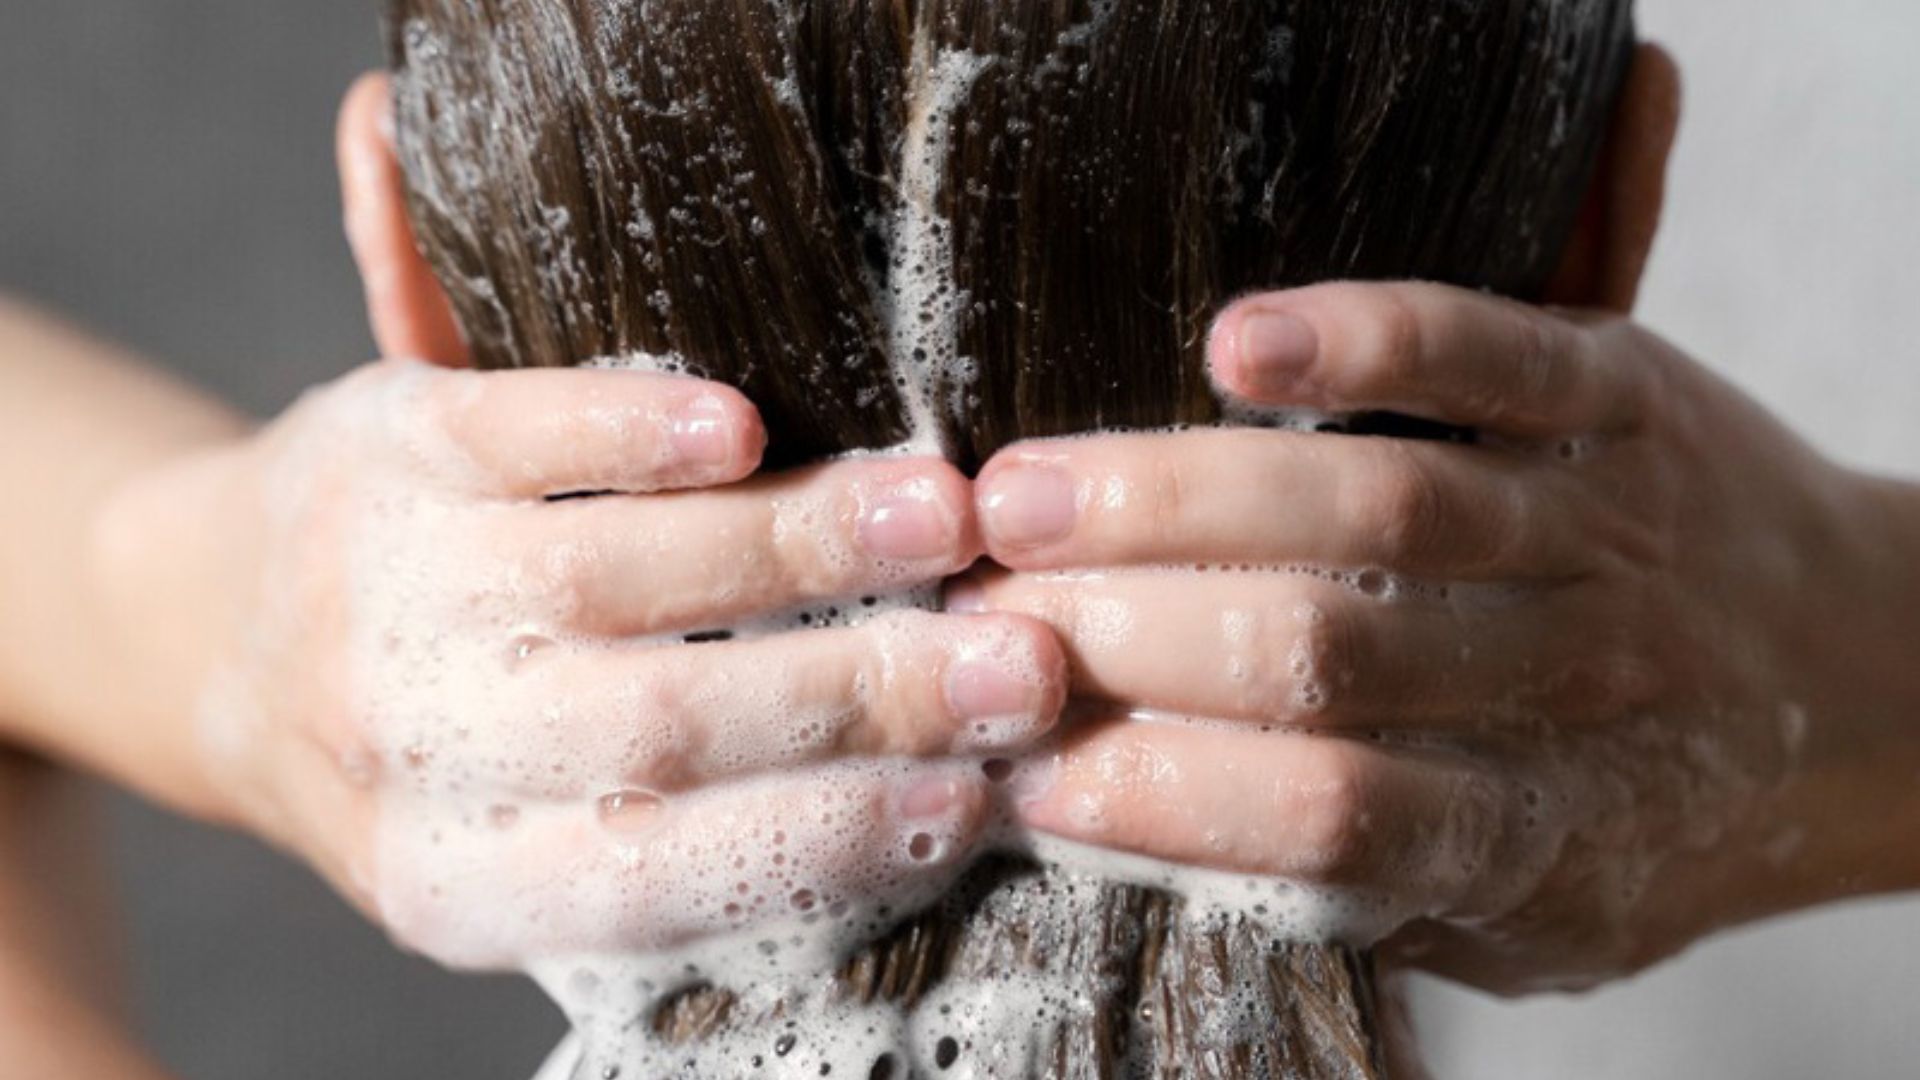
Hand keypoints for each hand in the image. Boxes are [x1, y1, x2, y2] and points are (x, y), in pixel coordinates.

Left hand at [88, 359, 1065, 967]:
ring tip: (942, 520)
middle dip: (861, 695)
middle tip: (1015, 664)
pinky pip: (522, 433)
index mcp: (458, 879)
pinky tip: (747, 427)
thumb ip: (688, 841)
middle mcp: (414, 745)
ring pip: (614, 570)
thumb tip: (929, 813)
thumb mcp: (514, 839)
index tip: (970, 798)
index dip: (825, 840)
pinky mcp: (384, 448)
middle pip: (662, 725)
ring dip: (797, 545)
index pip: (660, 878)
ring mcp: (394, 586)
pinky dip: (636, 428)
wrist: (223, 629)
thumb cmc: (437, 751)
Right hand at [962, 281, 1919, 991]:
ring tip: (1027, 497)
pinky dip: (1362, 343)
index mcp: (1543, 836)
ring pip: (1377, 506)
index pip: (1338, 825)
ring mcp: (1601, 526)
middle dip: (1129, 632)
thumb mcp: (1532, 916)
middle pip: (1327, 654)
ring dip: (1182, 499)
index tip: (1029, 782)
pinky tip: (1236, 347)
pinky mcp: (1619, 397)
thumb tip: (1147, 851)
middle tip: (980, 613)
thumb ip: (1369, 892)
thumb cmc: (1650, 810)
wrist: (1859, 685)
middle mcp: (1574, 680)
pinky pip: (1484, 358)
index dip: (1172, 803)